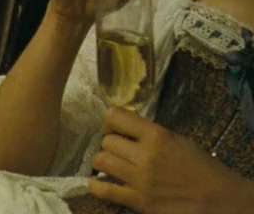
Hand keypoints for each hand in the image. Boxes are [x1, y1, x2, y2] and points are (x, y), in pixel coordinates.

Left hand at [89, 106, 253, 212]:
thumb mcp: (179, 141)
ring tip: (114, 166)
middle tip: (120, 152)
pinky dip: (97, 186)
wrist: (221, 200)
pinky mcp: (138, 201)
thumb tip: (126, 128)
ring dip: (104, 163)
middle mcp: (146, 155)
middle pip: (107, 141)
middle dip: (111, 145)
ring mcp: (140, 180)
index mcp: (158, 136)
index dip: (109, 122)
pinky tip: (101, 183)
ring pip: (100, 161)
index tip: (113, 129)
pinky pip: (102, 190)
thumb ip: (152, 134)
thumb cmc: (203, 169)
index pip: (115, 116)